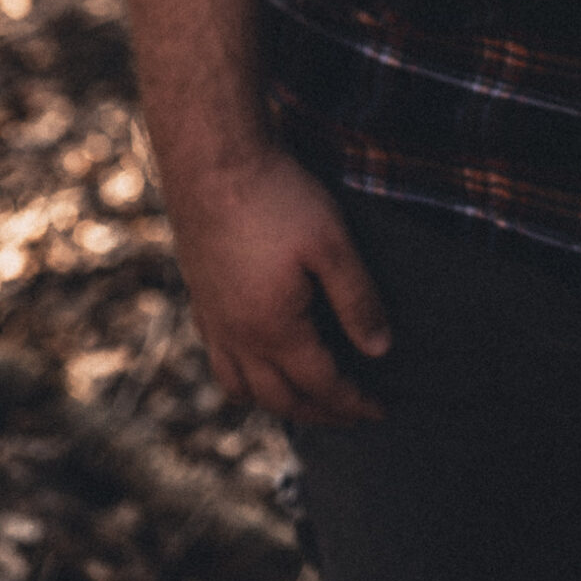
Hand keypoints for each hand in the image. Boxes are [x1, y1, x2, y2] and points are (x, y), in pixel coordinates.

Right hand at [165, 150, 390, 425]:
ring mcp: (213, 322)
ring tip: (308, 401)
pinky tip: (260, 363)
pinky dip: (244, 379)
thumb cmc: (279, 198)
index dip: (353, 402)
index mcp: (274, 329)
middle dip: (321, 414)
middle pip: (281, 399)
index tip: (380, 412)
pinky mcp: (200, 301)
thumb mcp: (332, 245)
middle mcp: (238, 338)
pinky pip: (220, 363)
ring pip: (242, 388)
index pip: (321, 385)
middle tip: (353, 416)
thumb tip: (379, 350)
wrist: (214, 163)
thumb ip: (357, 300)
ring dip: (278, 404)